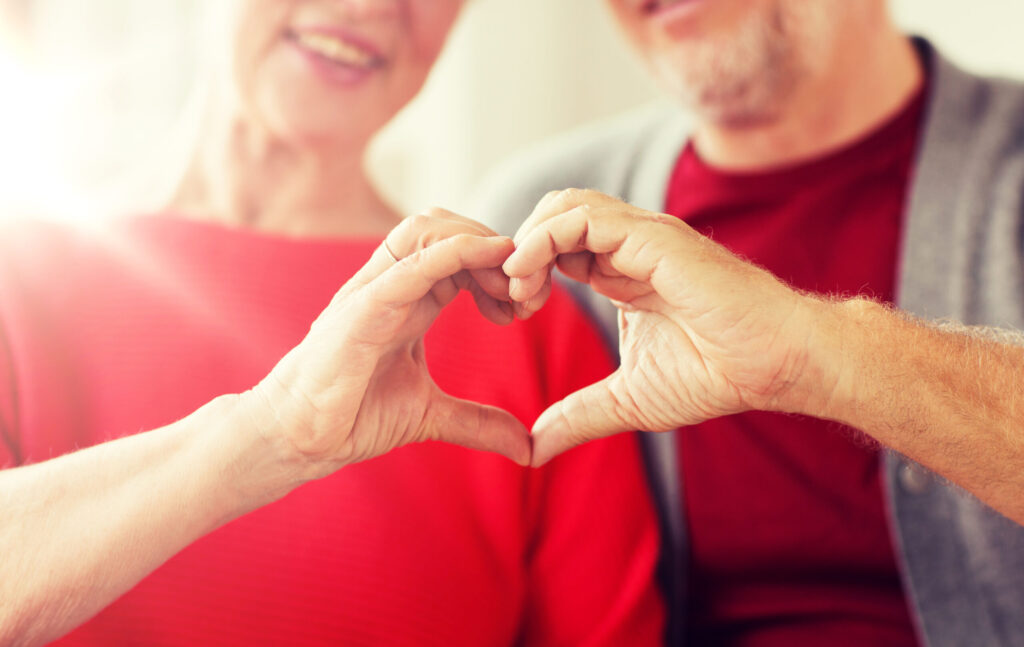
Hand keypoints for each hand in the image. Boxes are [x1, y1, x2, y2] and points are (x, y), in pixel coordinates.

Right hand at [244, 209, 529, 480]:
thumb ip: (479, 423)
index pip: (460, 251)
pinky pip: (410, 263)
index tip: (527, 304)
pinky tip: (489, 257)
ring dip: (480, 243)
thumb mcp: (431, 415)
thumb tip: (528, 447)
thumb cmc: (352, 415)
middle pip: (448, 226)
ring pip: (428, 228)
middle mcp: (393, 283)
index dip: (500, 266)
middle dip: (496, 248)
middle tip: (526, 294)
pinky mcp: (362, 308)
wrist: (300, 437)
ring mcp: (375, 289)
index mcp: (410, 298)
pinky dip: (454, 251)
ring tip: (508, 285)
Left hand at [503, 189, 828, 465]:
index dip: (525, 270)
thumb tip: (533, 449)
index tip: (511, 312)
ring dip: (527, 240)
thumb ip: (578, 416)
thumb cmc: (716, 374)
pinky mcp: (654, 238)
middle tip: (510, 298)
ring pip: (564, 205)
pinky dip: (544, 239)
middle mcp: (627, 246)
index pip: (555, 245)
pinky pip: (583, 218)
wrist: (775, 365)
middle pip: (553, 214)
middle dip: (519, 249)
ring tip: (517, 288)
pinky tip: (530, 277)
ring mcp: (641, 237)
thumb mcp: (628, 400)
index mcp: (619, 271)